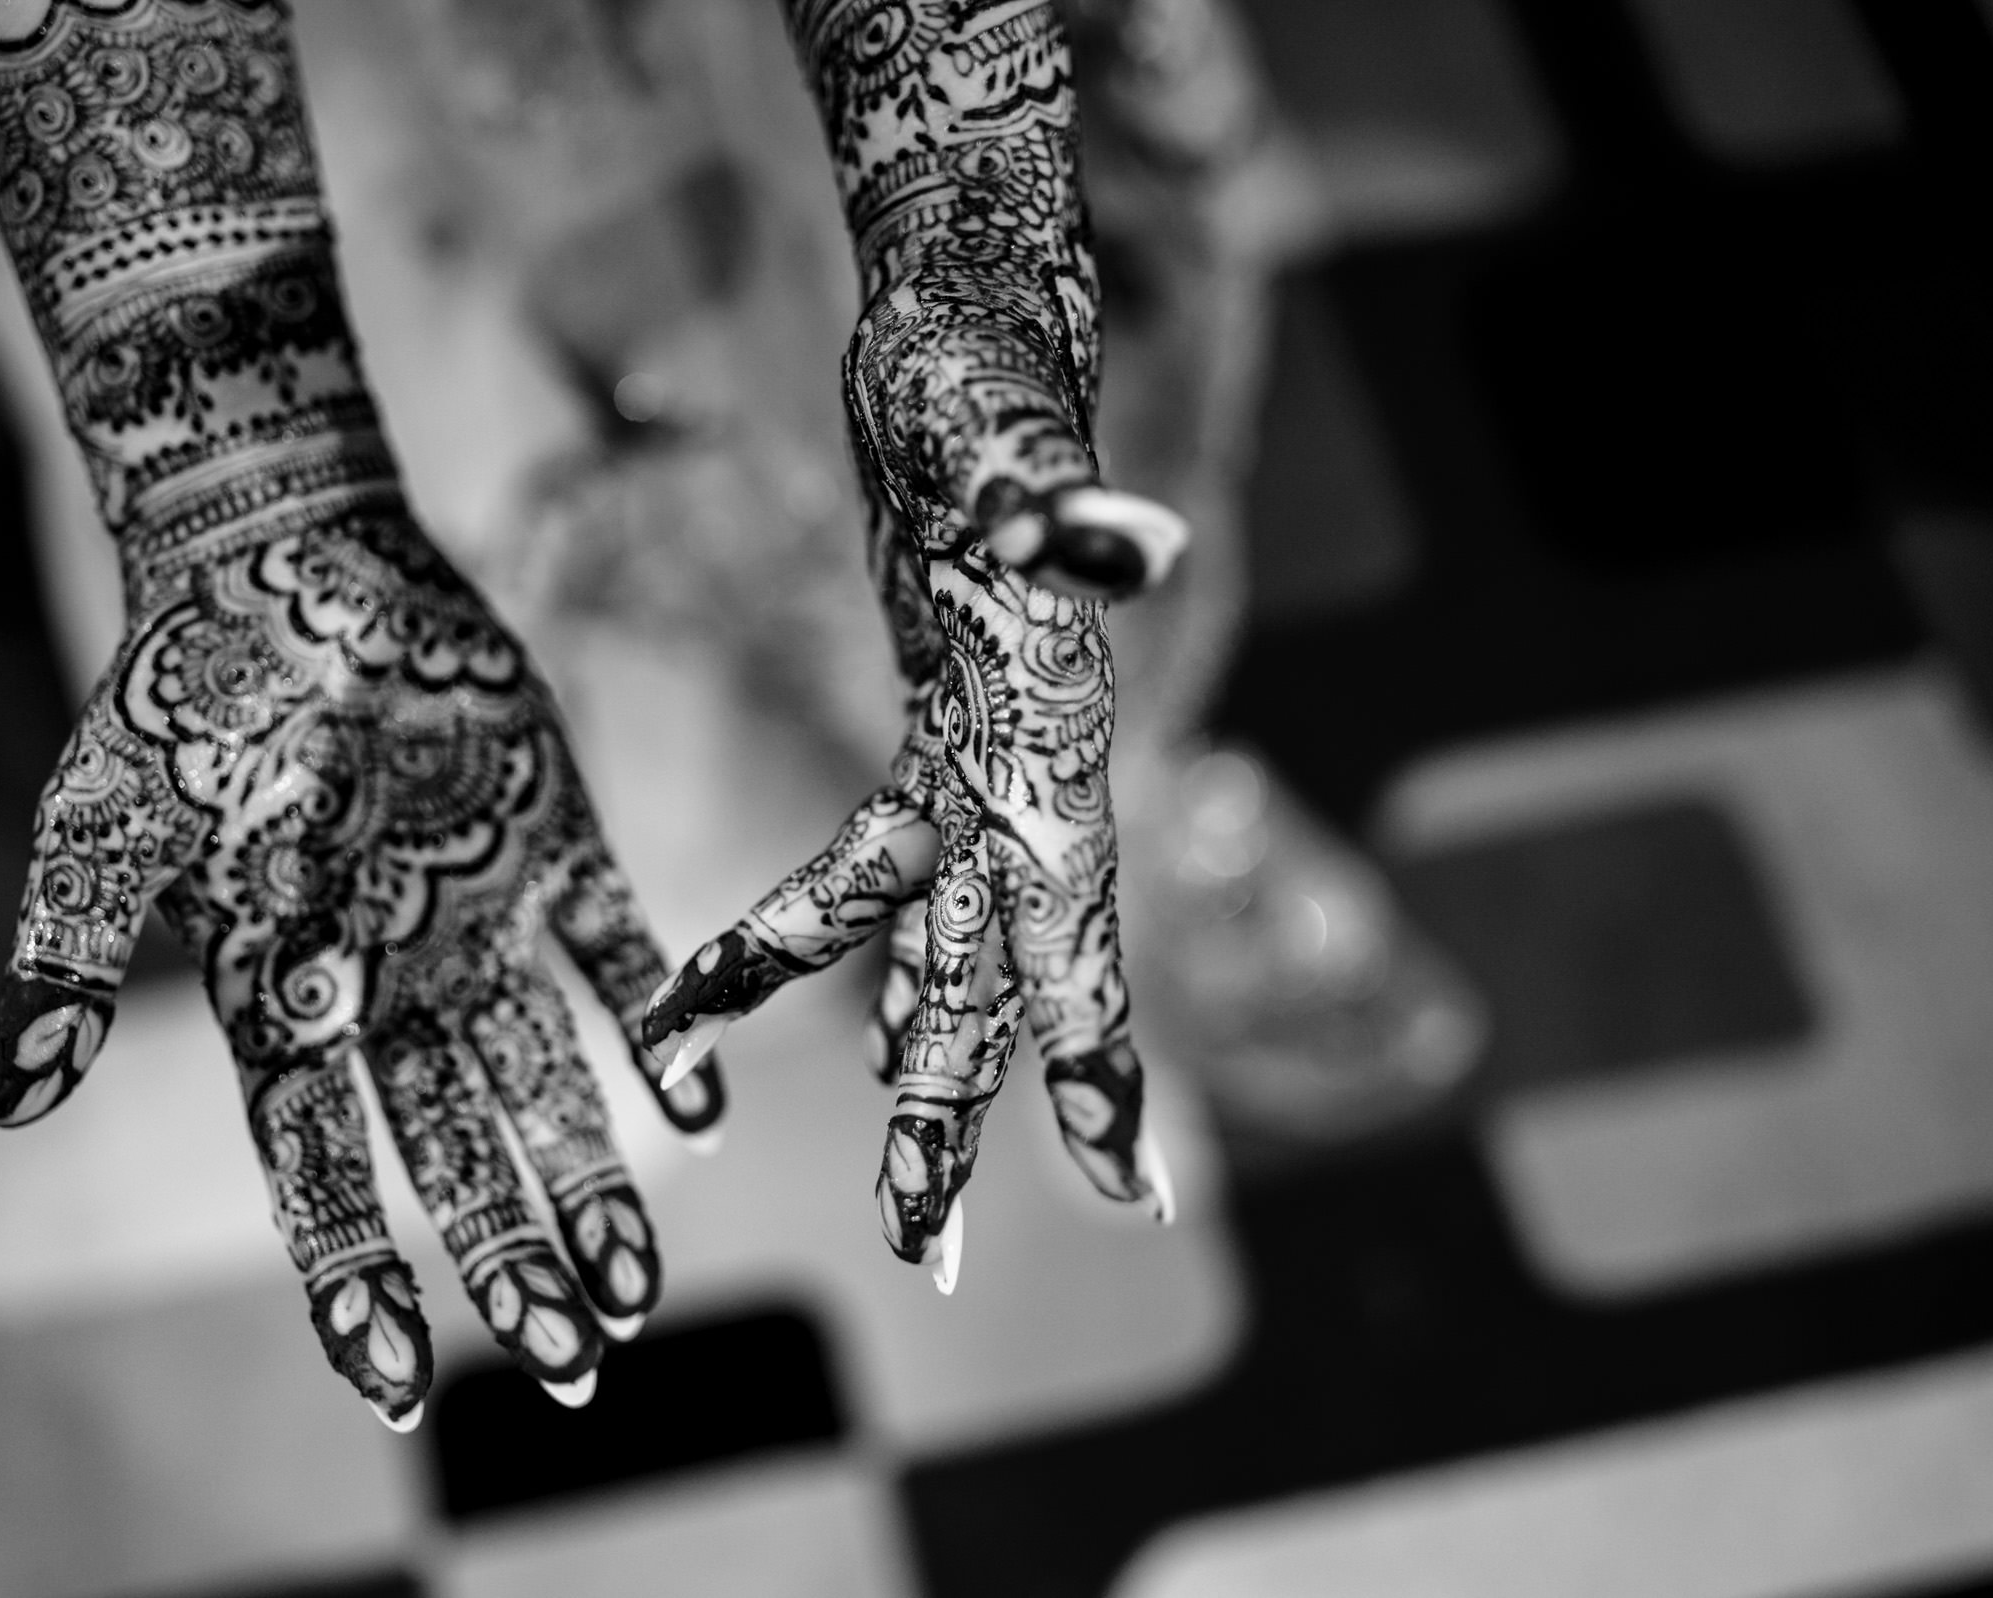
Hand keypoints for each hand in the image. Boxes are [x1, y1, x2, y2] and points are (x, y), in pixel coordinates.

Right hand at [0, 519, 723, 1422]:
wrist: (282, 550)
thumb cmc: (180, 686)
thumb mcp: (103, 825)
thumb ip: (65, 963)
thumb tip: (4, 1103)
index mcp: (281, 995)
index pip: (320, 1165)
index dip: (352, 1274)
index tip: (398, 1383)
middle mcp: (388, 978)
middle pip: (454, 1146)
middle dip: (507, 1255)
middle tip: (576, 1362)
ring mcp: (474, 914)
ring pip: (543, 1075)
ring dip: (589, 1180)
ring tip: (639, 1295)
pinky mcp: (549, 835)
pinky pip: (614, 944)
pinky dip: (659, 1021)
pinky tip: (700, 1112)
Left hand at [643, 315, 1180, 1289]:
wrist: (964, 320)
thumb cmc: (981, 376)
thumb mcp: (1007, 441)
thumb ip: (1066, 511)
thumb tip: (1134, 545)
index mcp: (1043, 741)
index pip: (1075, 922)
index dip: (1093, 1050)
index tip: (1122, 1185)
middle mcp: (1026, 768)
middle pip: (997, 968)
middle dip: (962, 1111)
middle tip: (919, 1258)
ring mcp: (984, 751)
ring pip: (946, 935)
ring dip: (916, 1050)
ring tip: (890, 1165)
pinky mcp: (936, 720)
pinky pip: (901, 864)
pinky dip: (870, 945)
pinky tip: (858, 1021)